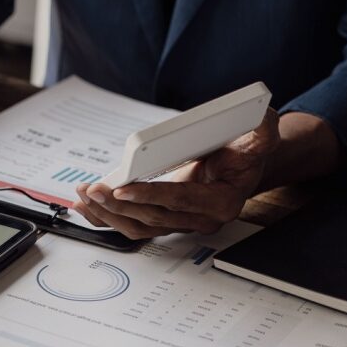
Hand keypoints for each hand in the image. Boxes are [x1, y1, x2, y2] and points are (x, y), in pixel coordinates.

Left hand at [73, 108, 280, 238]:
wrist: (242, 168)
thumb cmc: (245, 153)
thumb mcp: (260, 139)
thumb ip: (263, 133)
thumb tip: (262, 119)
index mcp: (221, 203)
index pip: (180, 201)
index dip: (151, 196)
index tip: (123, 189)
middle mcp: (199, 219)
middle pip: (153, 218)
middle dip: (118, 206)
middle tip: (92, 190)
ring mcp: (179, 223)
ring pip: (138, 227)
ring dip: (107, 215)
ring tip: (83, 197)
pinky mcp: (164, 221)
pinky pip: (132, 226)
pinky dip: (106, 218)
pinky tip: (85, 207)